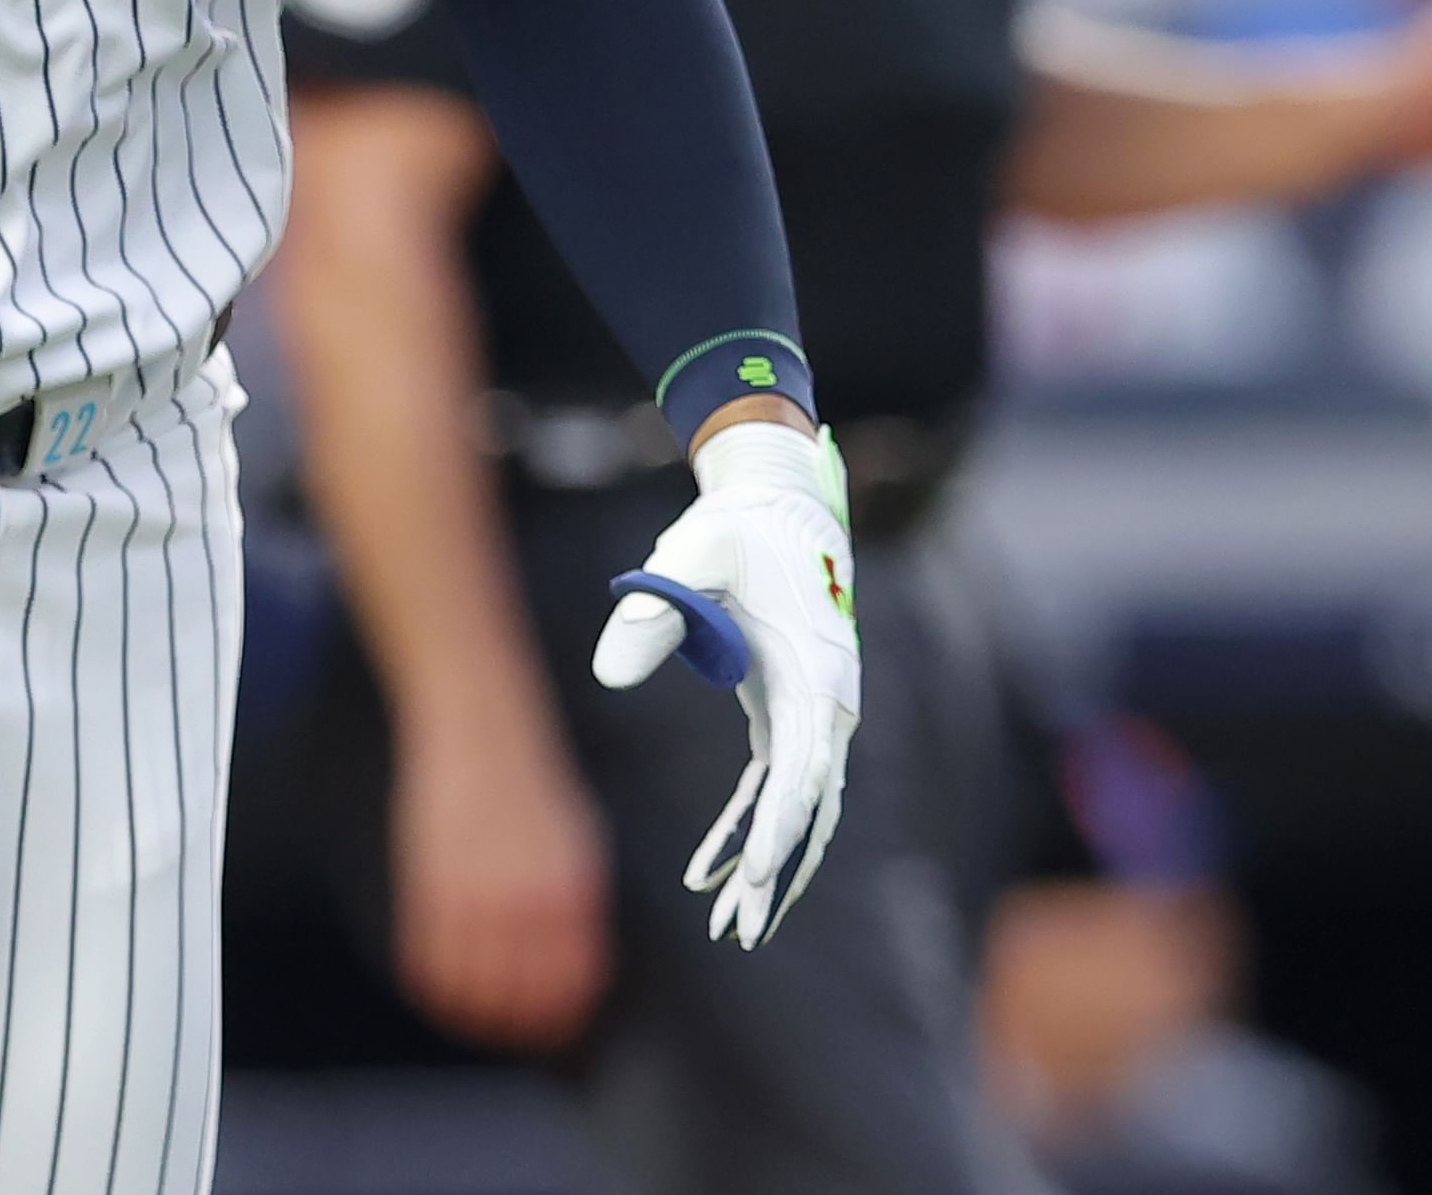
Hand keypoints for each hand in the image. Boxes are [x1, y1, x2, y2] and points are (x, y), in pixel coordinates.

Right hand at [391, 716, 610, 1047]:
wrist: (478, 729)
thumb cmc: (532, 781)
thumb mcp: (580, 839)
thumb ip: (581, 901)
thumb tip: (582, 959)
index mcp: (576, 889)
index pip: (576, 980)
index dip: (563, 1014)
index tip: (554, 1029)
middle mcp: (530, 897)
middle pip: (525, 992)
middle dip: (518, 1021)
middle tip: (509, 1030)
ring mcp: (477, 890)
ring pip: (475, 984)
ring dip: (473, 1012)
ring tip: (471, 1017)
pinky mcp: (431, 882)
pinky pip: (430, 956)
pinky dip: (432, 984)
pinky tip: (436, 989)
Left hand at [593, 416, 859, 946]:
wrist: (775, 501)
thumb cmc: (734, 528)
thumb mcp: (690, 558)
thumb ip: (653, 613)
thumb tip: (605, 676)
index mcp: (814, 674)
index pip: (803, 772)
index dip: (778, 830)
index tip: (752, 879)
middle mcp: (827, 703)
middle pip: (807, 807)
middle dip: (776, 871)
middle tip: (739, 931)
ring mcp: (813, 711)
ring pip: (798, 807)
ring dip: (768, 862)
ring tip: (732, 924)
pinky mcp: (788, 709)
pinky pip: (775, 783)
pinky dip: (750, 825)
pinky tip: (714, 867)